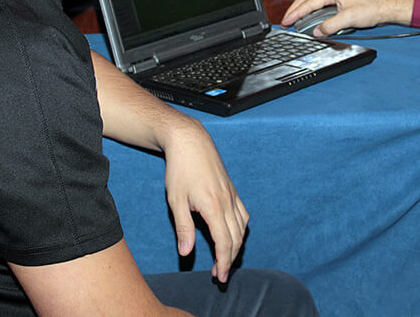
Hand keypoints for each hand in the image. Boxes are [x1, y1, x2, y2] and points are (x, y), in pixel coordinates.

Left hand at [161, 116, 248, 282]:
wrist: (190, 142)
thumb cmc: (180, 170)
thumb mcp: (176, 201)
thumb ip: (184, 228)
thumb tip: (186, 253)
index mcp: (214, 207)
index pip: (224, 243)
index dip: (224, 262)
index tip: (221, 277)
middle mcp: (227, 202)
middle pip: (236, 238)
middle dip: (230, 259)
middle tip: (221, 275)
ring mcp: (232, 195)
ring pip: (242, 227)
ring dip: (236, 246)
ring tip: (225, 258)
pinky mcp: (231, 189)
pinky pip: (243, 213)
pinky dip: (241, 228)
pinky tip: (234, 233)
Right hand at [281, 0, 413, 36]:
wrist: (385, 7)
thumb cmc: (371, 8)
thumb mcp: (349, 19)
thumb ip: (330, 26)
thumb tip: (317, 32)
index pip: (309, 2)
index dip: (296, 13)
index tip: (287, 21)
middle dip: (294, 9)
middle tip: (285, 21)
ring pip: (312, 0)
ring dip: (302, 9)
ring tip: (293, 20)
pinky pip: (319, 3)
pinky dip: (311, 10)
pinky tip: (309, 17)